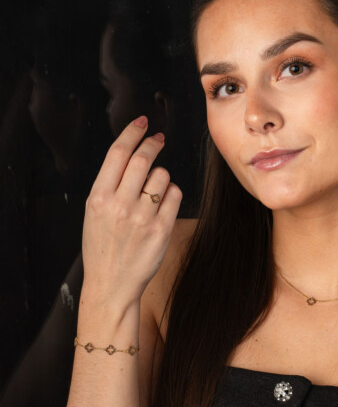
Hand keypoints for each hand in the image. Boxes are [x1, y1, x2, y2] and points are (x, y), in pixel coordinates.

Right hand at [81, 116, 181, 307]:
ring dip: (161, 175)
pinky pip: (175, 194)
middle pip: (142, 159)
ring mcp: (142, 217)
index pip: (118, 153)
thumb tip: (133, 154)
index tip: (142, 122)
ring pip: (162, 175)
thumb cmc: (102, 246)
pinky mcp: (161, 229)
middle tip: (158, 139)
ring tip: (153, 190)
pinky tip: (162, 203)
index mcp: (98, 197)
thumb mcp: (94, 212)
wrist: (111, 284)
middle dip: (153, 143)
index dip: (132, 132)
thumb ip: (110, 184)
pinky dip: (171, 193)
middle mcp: (119, 205)